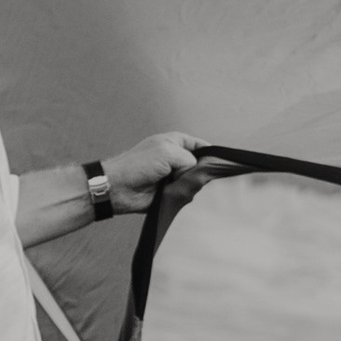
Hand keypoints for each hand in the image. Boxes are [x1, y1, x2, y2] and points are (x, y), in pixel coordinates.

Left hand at [102, 131, 216, 212]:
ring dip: (193, 185)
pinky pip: (185, 195)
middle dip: (202, 172)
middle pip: (200, 166)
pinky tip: (187, 197)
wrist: (119, 188)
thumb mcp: (168, 152)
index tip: (221, 163)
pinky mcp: (169, 193)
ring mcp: (173, 176)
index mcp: (175, 143)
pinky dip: (187, 197)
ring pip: (194, 182)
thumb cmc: (138, 165)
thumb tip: (198, 172)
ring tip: (190, 188)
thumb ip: (190, 159)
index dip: (211, 154)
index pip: (201, 146)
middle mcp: (175, 159)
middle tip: (204, 178)